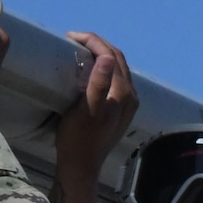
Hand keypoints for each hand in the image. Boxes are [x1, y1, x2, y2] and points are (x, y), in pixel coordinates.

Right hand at [52, 31, 138, 202]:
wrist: (82, 166)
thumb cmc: (77, 139)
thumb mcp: (84, 110)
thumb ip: (97, 83)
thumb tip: (105, 57)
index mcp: (122, 93)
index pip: (110, 55)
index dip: (92, 41)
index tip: (71, 36)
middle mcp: (130, 95)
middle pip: (117, 58)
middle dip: (97, 45)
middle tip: (74, 40)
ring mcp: (129, 103)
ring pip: (118, 68)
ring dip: (102, 55)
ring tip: (81, 50)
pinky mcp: (123, 110)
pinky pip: (117, 79)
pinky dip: (105, 68)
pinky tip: (92, 69)